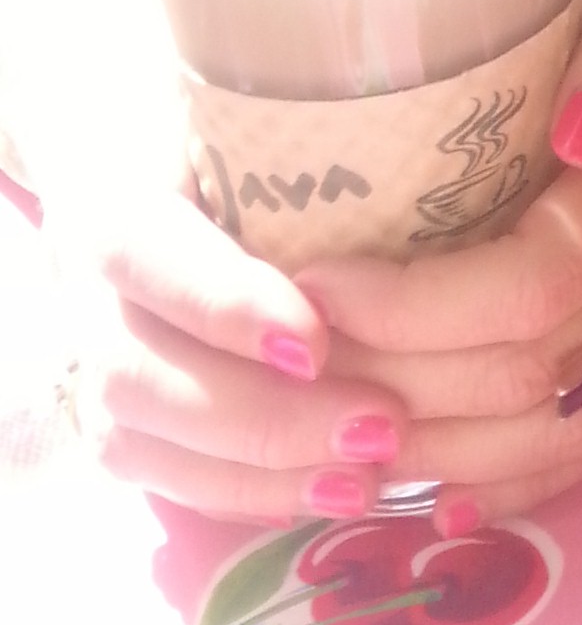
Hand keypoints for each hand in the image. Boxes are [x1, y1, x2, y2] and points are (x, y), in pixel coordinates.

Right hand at [47, 96, 424, 527]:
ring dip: (264, 470)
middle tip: (383, 424)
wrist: (150, 192)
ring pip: (144, 443)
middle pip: (141, 374)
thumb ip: (321, 154)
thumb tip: (452, 154)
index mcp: (112, 205)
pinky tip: (338, 493)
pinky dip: (254, 496)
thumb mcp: (261, 128)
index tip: (318, 341)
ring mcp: (91, 368)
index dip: (225, 307)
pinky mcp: (120, 427)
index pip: (150, 255)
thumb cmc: (233, 147)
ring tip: (372, 473)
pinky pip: (168, 482)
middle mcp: (86, 294)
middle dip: (264, 414)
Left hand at [296, 0, 581, 523]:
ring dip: (448, 457)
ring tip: (340, 450)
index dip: (418, 306)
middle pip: (541, 374)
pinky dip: (519, 478)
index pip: (540, 278)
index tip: (311, 285)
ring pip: (567, 430)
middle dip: (405, 391)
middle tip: (293, 376)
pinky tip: (440, 495)